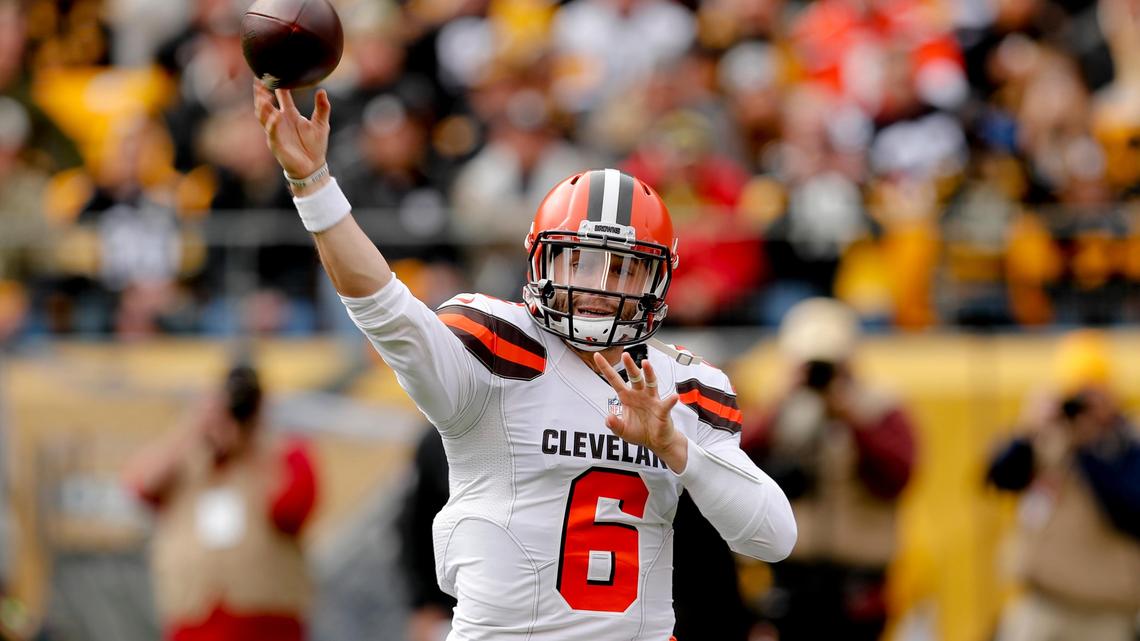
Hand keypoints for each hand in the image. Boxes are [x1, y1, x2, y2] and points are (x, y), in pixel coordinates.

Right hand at [252, 81, 330, 185]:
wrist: (313, 166)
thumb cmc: (315, 145)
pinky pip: (272, 132)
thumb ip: (322, 108)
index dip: (276, 85)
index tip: (273, 72)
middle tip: (259, 80)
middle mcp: (280, 121)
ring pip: (263, 116)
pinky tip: (275, 116)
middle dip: (261, 92)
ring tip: (263, 95)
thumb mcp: (322, 124)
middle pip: (265, 103)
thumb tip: (322, 91)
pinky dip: (272, 124)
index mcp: (290, 114)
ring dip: (262, 106)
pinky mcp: (276, 144)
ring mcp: (275, 132)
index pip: (281, 96)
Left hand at [593, 352, 686, 470]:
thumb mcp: (622, 431)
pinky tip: (673, 397)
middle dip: (630, 366)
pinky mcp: (662, 409)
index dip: (606, 368)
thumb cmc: (640, 432)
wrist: (656, 441)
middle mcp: (639, 395)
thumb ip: (614, 425)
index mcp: (627, 397)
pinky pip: (666, 404)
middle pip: (634, 377)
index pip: (615, 380)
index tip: (598, 356)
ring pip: (650, 383)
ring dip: (648, 373)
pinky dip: (670, 400)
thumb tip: (608, 418)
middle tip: (625, 355)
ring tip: (646, 364)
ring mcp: (652, 400)